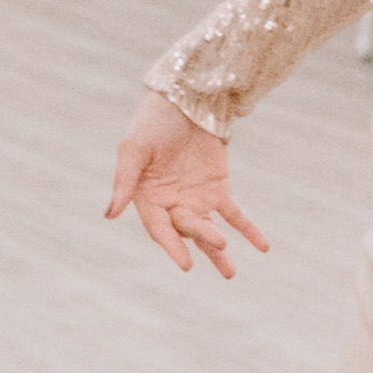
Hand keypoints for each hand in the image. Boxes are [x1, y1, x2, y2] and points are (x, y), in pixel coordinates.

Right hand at [106, 89, 266, 276]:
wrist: (185, 99)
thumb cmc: (152, 122)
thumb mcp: (134, 149)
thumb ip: (123, 181)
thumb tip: (109, 214)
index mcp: (146, 198)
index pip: (160, 229)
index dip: (172, 246)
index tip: (186, 264)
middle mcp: (171, 204)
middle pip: (187, 228)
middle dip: (202, 238)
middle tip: (218, 244)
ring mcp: (196, 199)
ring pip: (209, 230)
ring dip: (220, 250)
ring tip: (230, 273)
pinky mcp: (219, 190)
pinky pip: (235, 215)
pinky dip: (248, 230)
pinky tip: (263, 246)